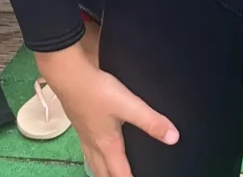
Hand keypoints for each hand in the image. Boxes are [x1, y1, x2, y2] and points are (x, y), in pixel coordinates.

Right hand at [36, 45, 178, 176]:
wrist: (68, 75)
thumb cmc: (98, 91)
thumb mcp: (129, 105)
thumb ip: (151, 121)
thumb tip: (173, 138)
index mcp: (108, 145)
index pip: (119, 173)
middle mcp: (94, 144)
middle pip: (102, 173)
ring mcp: (84, 135)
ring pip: (93, 162)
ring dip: (102, 172)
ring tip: (109, 174)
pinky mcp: (79, 124)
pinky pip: (87, 149)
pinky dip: (94, 157)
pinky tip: (96, 148)